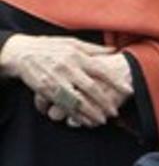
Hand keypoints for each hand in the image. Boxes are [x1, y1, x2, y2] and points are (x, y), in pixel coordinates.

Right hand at [0, 35, 131, 126]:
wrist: (22, 53)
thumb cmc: (51, 48)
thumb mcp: (72, 43)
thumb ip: (93, 50)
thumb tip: (114, 51)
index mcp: (76, 56)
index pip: (101, 69)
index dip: (116, 81)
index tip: (129, 91)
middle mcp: (68, 68)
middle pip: (92, 89)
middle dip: (105, 102)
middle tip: (114, 112)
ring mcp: (57, 80)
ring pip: (79, 101)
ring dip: (93, 113)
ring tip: (103, 120)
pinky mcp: (48, 90)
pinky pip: (65, 106)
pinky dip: (77, 116)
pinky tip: (86, 121)